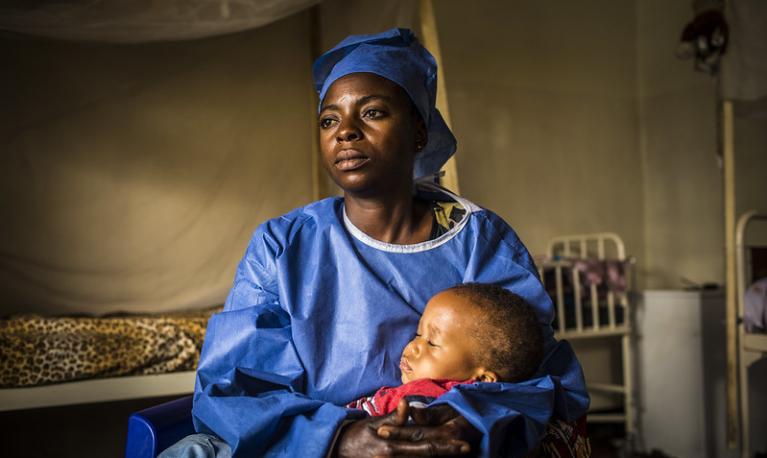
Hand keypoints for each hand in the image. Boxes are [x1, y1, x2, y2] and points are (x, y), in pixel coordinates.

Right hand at [333, 399, 473, 457]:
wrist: (338, 450)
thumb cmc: (357, 434)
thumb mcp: (374, 423)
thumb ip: (394, 418)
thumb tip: (406, 404)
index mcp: (392, 446)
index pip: (425, 446)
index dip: (446, 446)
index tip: (464, 445)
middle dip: (448, 454)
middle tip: (467, 449)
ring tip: (455, 453)